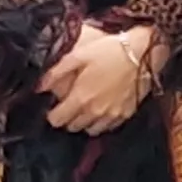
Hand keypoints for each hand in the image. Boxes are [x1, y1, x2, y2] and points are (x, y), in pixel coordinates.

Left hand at [39, 23, 159, 134]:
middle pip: (73, 127)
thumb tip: (38, 87)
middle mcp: (95, 112)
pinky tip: (102, 110)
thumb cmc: (108, 50)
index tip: (53, 107)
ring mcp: (112, 115)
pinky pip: (109, 127)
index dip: (52, 114)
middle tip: (69, 106)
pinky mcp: (126, 113)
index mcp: (80, 98)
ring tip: (85, 109)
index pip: (57, 120)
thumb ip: (56, 72)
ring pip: (91, 130)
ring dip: (85, 122)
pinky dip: (102, 122)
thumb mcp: (78, 55)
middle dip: (68, 118)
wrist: (143, 52)